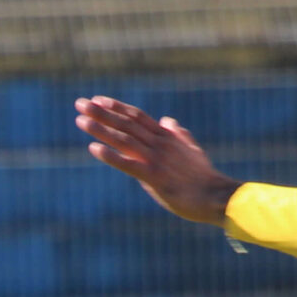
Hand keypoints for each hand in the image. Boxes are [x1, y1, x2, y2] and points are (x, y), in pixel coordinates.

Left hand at [74, 95, 241, 224]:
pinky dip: (111, 156)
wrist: (216, 196)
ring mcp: (156, 159)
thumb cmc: (203, 178)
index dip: (117, 107)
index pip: (137, 117)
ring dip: (101, 129)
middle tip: (80, 104)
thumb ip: (178, 134)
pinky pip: (129, 164)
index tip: (98, 99)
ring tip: (81, 120)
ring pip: (124, 139)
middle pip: (126, 124)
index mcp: (167, 137)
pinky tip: (94, 149)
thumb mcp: (192, 150)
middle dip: (102, 112)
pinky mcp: (155, 177)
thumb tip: (168, 120)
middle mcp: (159, 144)